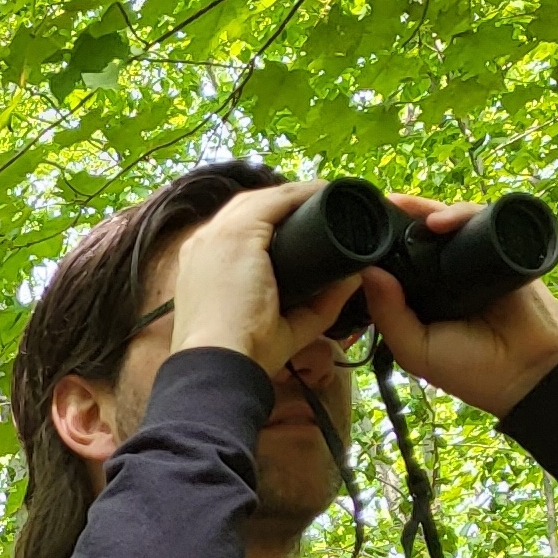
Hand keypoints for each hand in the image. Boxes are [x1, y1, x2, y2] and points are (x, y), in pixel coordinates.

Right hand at [170, 179, 364, 380]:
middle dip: (285, 204)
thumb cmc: (245, 354)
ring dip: (297, 194)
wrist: (219, 364)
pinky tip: (327, 192)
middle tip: (324, 206)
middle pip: (249, 209)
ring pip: (263, 199)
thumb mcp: (289, 325)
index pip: (238, 231)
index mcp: (204, 267)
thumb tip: (353, 277)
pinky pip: (276, 200)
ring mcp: (218, 235)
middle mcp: (205, 244)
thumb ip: (320, 303)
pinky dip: (304, 193)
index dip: (273, 224)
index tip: (306, 227)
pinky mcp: (238, 233)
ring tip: (331, 194)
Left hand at [361, 194, 557, 417]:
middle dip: (402, 216)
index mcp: (422, 296)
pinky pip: (484, 223)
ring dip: (428, 211)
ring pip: (452, 224)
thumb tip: (367, 271)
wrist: (527, 373)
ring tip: (406, 207)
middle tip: (381, 203)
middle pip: (423, 236)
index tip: (361, 229)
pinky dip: (464, 214)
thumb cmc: (469, 369)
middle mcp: (447, 275)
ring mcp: (477, 260)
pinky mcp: (505, 252)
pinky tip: (442, 220)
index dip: (382, 245)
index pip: (399, 262)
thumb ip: (388, 314)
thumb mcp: (414, 348)